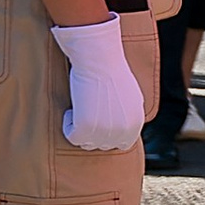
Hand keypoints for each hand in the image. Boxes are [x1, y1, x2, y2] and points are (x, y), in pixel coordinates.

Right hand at [54, 15, 144, 149]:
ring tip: (83, 107)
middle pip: (103, 145)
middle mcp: (123, 131)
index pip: (123, 144)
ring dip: (82, 128)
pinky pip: (72, 137)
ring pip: (87, 143)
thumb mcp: (132, 96)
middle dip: (95, 132)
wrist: (99, 59)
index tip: (100, 121)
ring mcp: (104, 131)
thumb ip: (129, 116)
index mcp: (136, 124)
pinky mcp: (85, 128)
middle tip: (88, 111)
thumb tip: (122, 130)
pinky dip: (69, 124)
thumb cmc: (112, 71)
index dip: (110, 135)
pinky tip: (73, 108)